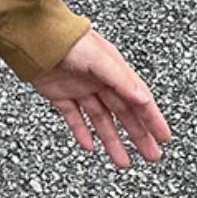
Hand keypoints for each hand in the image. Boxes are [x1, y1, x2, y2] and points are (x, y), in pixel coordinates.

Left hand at [31, 27, 171, 168]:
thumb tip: (143, 98)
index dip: (152, 119)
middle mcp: (99, 80)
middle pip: (123, 113)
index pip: (138, 99)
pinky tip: (89, 146)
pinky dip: (81, 132)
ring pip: (100, 119)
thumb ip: (120, 79)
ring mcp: (79, 88)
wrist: (32, 36)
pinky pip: (73, 117)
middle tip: (151, 155)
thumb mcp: (97, 58)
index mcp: (113, 70)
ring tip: (123, 161)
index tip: (164, 137)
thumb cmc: (66, 39)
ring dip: (112, 140)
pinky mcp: (59, 94)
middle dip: (138, 135)